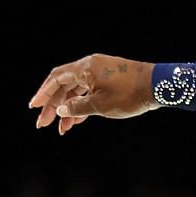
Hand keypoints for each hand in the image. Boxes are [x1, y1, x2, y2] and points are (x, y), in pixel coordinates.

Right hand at [29, 55, 159, 134]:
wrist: (161, 86)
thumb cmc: (130, 94)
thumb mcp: (99, 105)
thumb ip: (77, 108)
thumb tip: (60, 111)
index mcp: (84, 68)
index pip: (55, 79)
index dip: (43, 94)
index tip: (34, 108)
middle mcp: (90, 67)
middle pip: (64, 86)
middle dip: (54, 106)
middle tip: (44, 124)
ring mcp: (102, 72)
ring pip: (78, 91)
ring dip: (69, 109)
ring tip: (63, 129)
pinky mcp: (112, 79)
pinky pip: (91, 91)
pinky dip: (83, 105)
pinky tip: (78, 121)